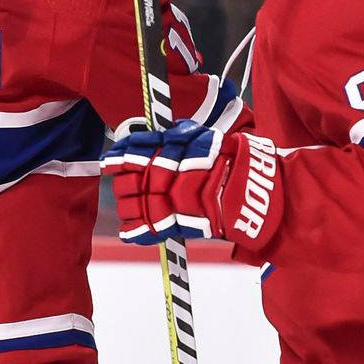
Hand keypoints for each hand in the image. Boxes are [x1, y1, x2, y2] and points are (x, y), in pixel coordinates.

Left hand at [103, 120, 283, 245]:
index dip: (119, 155)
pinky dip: (135, 232)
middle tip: (124, 185)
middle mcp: (164, 172)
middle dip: (123, 183)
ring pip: (131, 204)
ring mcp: (166, 199)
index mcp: (169, 150)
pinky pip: (146, 229)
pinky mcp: (174, 223)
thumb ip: (183, 135)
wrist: (252, 189)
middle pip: (127, 179)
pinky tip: (129, 232)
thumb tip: (169, 131)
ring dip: (126, 206)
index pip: (133, 150)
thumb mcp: (205, 137)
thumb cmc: (233, 161)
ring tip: (128, 208)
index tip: (111, 159)